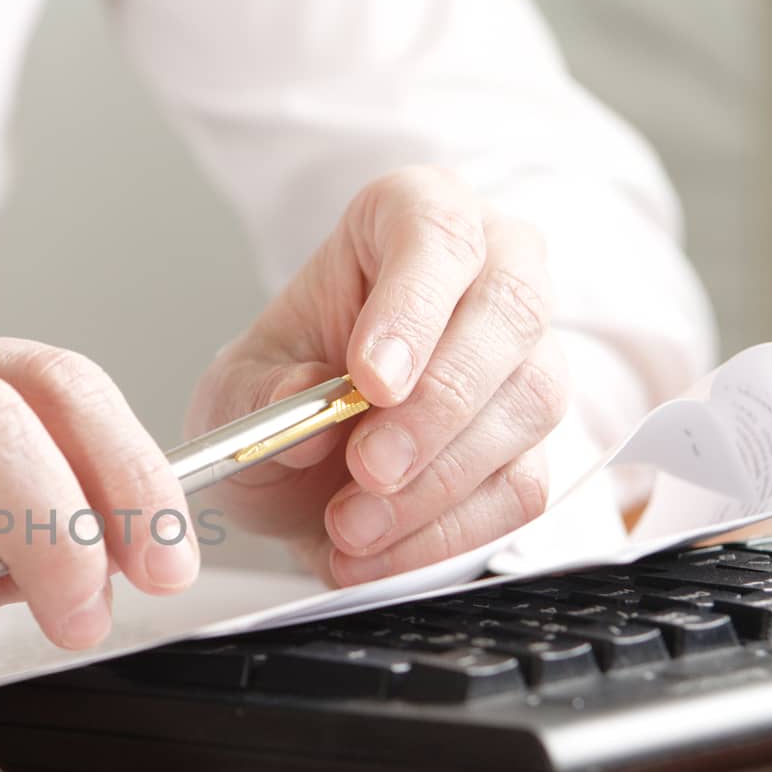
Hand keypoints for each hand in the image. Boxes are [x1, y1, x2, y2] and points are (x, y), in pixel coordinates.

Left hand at [186, 166, 568, 584]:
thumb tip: (306, 401)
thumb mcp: (236, 389)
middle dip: (436, 405)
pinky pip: (522, 487)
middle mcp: (490, 271)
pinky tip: (379, 552)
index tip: (370, 378)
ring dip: (437, 482)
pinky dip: (447, 532)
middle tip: (368, 469)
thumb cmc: (280, 394)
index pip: (436, 231)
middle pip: (507, 314)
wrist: (303, 464)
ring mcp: (527, 356)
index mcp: (410, 219)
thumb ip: (260, 394)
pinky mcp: (536, 443)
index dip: (412, 305)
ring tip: (350, 526)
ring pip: (527, 404)